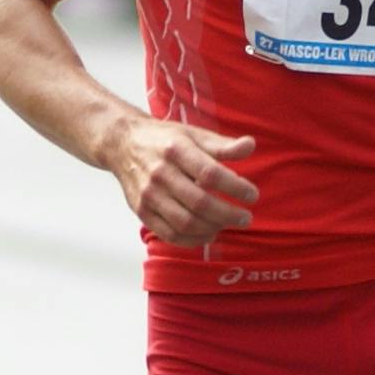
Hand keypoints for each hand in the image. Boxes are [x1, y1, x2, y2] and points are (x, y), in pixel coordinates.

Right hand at [107, 116, 258, 245]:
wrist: (123, 144)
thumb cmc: (165, 140)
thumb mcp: (194, 135)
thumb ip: (222, 145)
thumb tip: (250, 146)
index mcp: (176, 150)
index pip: (210, 174)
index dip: (235, 187)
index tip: (252, 194)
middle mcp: (160, 173)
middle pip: (199, 202)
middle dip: (228, 214)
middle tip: (245, 217)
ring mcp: (149, 195)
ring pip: (185, 222)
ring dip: (212, 228)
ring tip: (227, 224)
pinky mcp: (141, 211)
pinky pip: (169, 234)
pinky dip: (192, 239)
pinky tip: (208, 233)